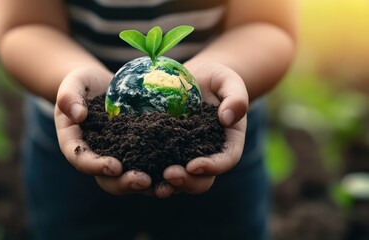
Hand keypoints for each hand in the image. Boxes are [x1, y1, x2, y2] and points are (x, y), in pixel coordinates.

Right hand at [54, 67, 152, 194]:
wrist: (103, 85)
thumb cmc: (84, 83)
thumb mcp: (73, 83)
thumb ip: (69, 96)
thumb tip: (78, 115)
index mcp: (75, 144)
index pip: (81, 159)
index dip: (96, 166)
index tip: (114, 166)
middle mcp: (96, 157)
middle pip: (107, 178)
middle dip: (124, 183)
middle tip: (143, 180)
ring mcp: (117, 157)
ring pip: (128, 178)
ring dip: (145, 184)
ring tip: (163, 184)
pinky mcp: (136, 152)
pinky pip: (146, 165)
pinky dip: (160, 171)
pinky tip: (177, 170)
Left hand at [154, 60, 247, 197]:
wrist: (193, 78)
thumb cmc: (216, 78)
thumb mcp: (228, 80)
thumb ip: (236, 97)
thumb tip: (227, 118)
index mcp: (228, 141)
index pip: (226, 159)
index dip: (213, 166)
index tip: (194, 165)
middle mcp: (208, 154)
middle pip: (203, 179)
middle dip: (187, 181)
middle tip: (169, 174)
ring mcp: (186, 155)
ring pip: (181, 180)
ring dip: (168, 185)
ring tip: (152, 183)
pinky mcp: (167, 150)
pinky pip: (159, 165)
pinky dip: (150, 172)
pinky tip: (136, 171)